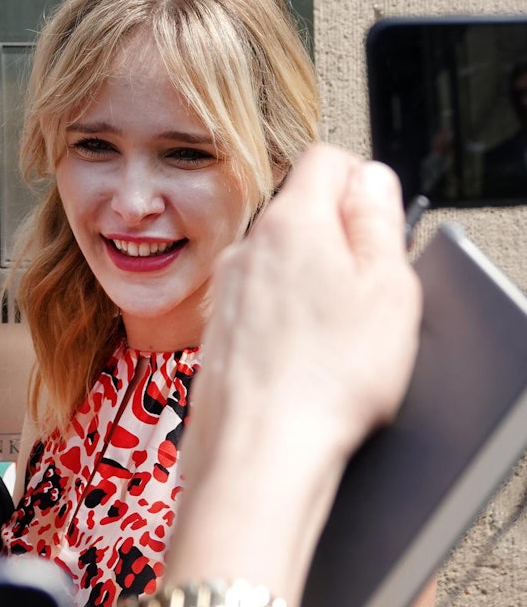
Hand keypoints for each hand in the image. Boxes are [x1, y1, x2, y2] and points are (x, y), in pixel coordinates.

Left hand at [151, 146, 422, 606]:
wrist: (259, 448)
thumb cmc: (325, 379)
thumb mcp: (388, 287)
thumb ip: (379, 219)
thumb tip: (370, 180)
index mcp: (291, 223)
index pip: (327, 159)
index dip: (363, 181)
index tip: (381, 219)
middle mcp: (247, 247)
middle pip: (301, 211)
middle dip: (340, 237)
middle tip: (370, 287)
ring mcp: (227, 289)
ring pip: (279, 260)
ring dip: (311, 281)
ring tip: (339, 333)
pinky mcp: (219, 328)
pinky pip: (260, 302)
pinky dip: (285, 318)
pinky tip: (306, 357)